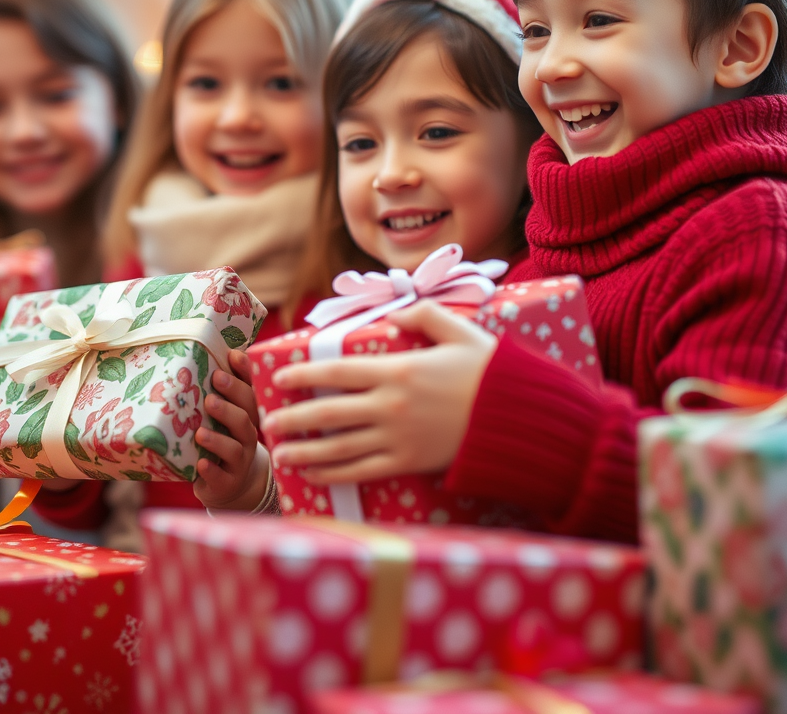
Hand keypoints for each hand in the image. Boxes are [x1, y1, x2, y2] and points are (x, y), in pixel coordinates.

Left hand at [192, 352, 268, 510]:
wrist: (230, 487)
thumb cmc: (223, 442)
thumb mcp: (223, 418)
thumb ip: (218, 393)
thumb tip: (207, 355)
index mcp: (247, 415)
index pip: (251, 390)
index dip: (245, 373)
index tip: (232, 356)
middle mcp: (248, 435)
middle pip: (245, 414)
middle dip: (232, 396)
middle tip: (215, 380)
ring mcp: (239, 460)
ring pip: (234, 446)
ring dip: (217, 438)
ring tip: (200, 431)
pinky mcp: (227, 482)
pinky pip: (221, 476)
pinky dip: (211, 469)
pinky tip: (202, 463)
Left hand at [262, 301, 496, 483]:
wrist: (520, 418)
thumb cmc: (491, 371)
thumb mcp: (459, 330)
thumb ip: (422, 315)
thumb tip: (395, 312)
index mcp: (398, 370)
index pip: (336, 372)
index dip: (303, 375)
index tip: (279, 380)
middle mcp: (390, 406)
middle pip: (329, 412)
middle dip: (293, 417)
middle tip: (266, 422)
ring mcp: (398, 438)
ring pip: (339, 446)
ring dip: (305, 451)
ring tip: (279, 452)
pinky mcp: (409, 463)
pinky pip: (362, 471)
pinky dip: (333, 474)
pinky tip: (314, 474)